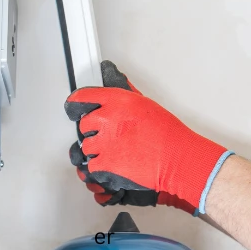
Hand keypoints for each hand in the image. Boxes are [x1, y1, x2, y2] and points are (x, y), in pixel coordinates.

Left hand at [64, 61, 231, 213]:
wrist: (177, 159)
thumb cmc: (168, 134)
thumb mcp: (146, 105)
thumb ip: (125, 97)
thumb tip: (116, 80)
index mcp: (117, 100)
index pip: (82, 98)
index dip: (76, 105)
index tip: (73, 109)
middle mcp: (107, 119)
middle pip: (83, 125)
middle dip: (93, 132)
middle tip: (109, 138)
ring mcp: (104, 142)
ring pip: (85, 148)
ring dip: (96, 152)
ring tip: (115, 153)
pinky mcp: (104, 163)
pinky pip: (91, 166)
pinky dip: (100, 169)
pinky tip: (115, 165)